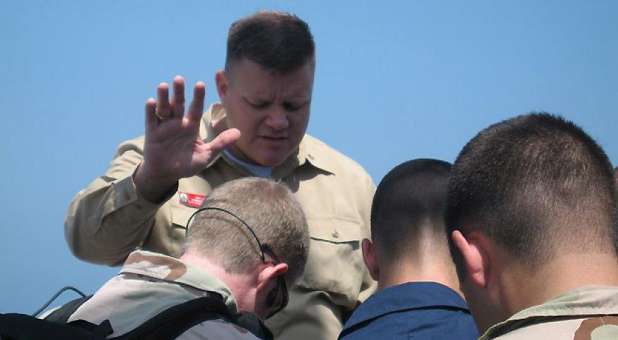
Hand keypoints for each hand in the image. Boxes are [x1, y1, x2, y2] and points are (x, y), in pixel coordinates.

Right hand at [134, 76, 239, 202]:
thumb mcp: (206, 155)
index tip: (200, 84)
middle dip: (179, 92)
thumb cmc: (187, 164)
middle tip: (179, 79)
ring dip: (164, 98)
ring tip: (163, 86)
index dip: (198, 97)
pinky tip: (151, 101)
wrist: (166, 174)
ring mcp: (164, 127)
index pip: (196, 109)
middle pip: (178, 104)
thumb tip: (239, 133)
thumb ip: (220, 144)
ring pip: (164, 109)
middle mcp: (178, 123)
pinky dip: (150, 111)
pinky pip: (151, 120)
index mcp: (191, 126)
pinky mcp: (152, 133)